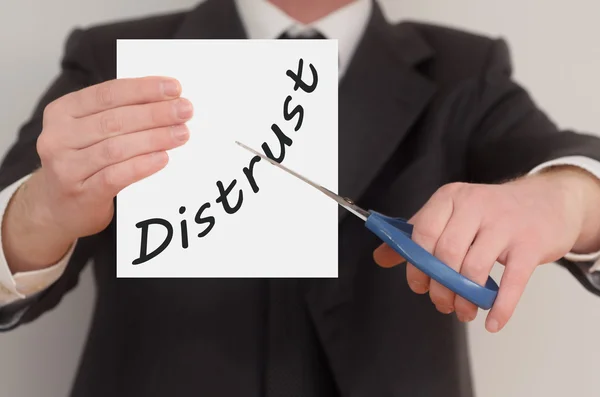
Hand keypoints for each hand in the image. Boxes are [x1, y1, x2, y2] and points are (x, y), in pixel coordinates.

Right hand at [3, 77, 192, 271]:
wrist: (58, 208)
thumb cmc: (82, 163)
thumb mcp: (88, 132)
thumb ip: (116, 114)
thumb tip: (165, 99)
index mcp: (61, 112)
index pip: (107, 94)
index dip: (143, 89)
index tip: (174, 88)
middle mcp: (58, 137)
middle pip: (114, 120)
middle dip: (155, 113)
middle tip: (185, 110)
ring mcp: (66, 167)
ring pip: (116, 148)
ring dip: (154, 138)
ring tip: (181, 133)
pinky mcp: (81, 193)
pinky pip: (116, 176)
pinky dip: (142, 165)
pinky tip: (163, 158)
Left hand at [373, 167, 599, 331]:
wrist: (547, 201)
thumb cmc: (492, 212)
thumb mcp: (451, 213)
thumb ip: (415, 235)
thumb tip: (381, 256)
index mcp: (451, 198)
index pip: (423, 232)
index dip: (416, 265)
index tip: (418, 285)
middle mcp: (476, 205)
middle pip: (446, 254)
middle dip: (440, 286)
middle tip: (442, 302)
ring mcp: (505, 224)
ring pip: (474, 269)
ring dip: (465, 299)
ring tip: (464, 310)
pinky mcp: (531, 243)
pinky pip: (512, 281)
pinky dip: (500, 306)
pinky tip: (493, 321)